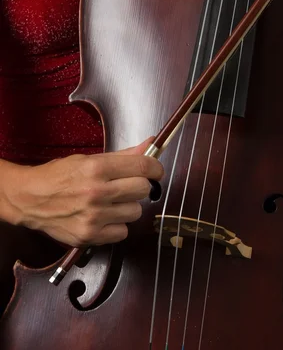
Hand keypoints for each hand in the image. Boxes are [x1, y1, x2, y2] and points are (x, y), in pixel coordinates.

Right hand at [2, 138, 162, 246]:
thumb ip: (123, 155)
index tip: (156, 171)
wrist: (29, 198)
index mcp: (97, 168)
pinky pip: (122, 232)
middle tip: (126, 186)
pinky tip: (104, 217)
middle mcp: (96, 192)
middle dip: (139, 186)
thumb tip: (150, 144)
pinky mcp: (89, 236)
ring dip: (127, 207)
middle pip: (143, 190)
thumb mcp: (90, 159)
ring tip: (111, 202)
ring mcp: (93, 217)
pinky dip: (117, 226)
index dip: (156, 168)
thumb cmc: (59, 176)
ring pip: (135, 212)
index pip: (143, 167)